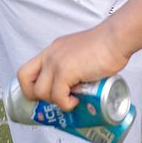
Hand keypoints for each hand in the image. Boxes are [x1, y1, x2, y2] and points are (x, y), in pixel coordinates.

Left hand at [17, 25, 132, 111]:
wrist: (117, 38)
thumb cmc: (107, 46)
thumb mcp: (82, 54)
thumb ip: (74, 66)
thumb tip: (76, 88)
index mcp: (53, 50)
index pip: (27, 69)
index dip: (31, 86)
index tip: (44, 96)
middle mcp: (50, 54)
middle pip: (25, 79)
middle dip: (35, 96)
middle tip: (55, 101)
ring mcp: (55, 62)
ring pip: (40, 92)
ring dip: (55, 101)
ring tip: (73, 99)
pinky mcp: (65, 71)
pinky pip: (57, 96)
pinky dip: (66, 104)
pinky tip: (77, 100)